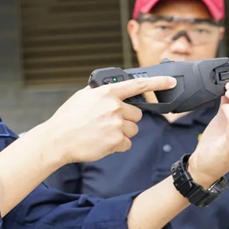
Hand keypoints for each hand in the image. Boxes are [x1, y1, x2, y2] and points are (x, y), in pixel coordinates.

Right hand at [45, 76, 176, 163]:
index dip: (158, 83)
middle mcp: (114, 106)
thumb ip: (100, 92)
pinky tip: (101, 142)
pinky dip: (117, 145)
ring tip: (102, 133)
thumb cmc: (67, 119)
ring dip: (122, 133)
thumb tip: (110, 90)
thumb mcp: (82, 97)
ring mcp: (116, 123)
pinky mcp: (116, 140)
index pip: (138, 85)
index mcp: (107, 93)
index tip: (171, 82)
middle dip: (127, 120)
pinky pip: (127, 143)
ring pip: (133, 130)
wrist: (57, 139)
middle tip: (108, 123)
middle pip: (137, 115)